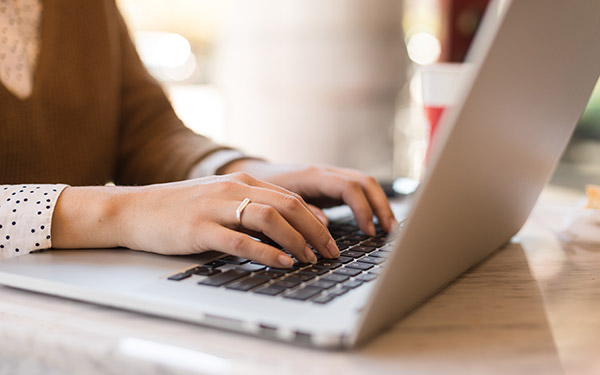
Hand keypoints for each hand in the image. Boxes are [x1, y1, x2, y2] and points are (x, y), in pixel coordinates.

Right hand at [52, 173, 338, 267]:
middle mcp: (232, 189)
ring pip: (269, 218)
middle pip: (287, 205)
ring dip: (297, 240)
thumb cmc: (177, 208)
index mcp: (240, 181)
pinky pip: (241, 240)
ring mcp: (216, 207)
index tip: (328, 237)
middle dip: (315, 230)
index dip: (314, 218)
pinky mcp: (200, 228)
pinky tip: (281, 263)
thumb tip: (281, 228)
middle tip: (330, 251)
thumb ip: (247, 207)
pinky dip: (266, 252)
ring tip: (311, 258)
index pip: (289, 197)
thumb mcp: (217, 200)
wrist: (134, 210)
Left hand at [220, 160, 396, 235]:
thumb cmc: (260, 190)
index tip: (368, 231)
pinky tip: (375, 223)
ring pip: (365, 184)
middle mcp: (325, 172)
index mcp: (312, 175)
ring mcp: (330, 177)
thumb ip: (296, 212)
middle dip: (380, 206)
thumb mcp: (273, 203)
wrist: (253, 174)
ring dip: (381, 205)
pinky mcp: (331, 185)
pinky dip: (371, 204)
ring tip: (390, 229)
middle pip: (364, 182)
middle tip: (390, 232)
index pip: (348, 187)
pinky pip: (359, 190)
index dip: (362, 209)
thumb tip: (323, 225)